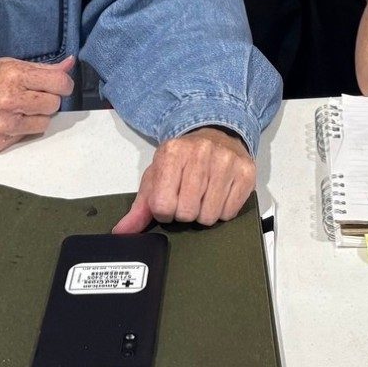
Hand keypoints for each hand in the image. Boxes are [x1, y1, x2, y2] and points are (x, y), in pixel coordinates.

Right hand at [0, 55, 75, 152]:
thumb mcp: (5, 65)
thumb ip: (40, 68)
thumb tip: (69, 65)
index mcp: (14, 76)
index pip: (60, 84)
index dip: (63, 85)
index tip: (59, 85)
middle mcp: (10, 101)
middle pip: (54, 105)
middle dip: (48, 100)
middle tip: (33, 96)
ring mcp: (4, 125)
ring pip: (43, 124)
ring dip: (36, 116)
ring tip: (19, 109)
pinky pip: (24, 137)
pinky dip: (20, 129)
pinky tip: (4, 120)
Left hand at [112, 127, 254, 233]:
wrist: (216, 134)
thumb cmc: (183, 160)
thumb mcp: (157, 176)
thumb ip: (139, 207)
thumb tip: (121, 232)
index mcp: (173, 152)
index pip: (163, 205)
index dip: (164, 210)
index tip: (169, 199)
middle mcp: (201, 152)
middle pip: (187, 212)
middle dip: (185, 212)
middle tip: (188, 197)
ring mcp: (226, 161)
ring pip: (209, 216)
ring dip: (204, 213)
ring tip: (204, 195)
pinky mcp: (246, 172)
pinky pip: (230, 213)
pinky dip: (223, 211)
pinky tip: (220, 194)